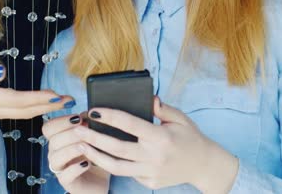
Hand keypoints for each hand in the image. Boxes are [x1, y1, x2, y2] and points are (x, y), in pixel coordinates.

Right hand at [0, 63, 70, 131]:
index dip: (39, 99)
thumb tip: (2, 71)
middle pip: (27, 110)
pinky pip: (17, 113)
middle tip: (69, 101)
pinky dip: (33, 109)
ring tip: (61, 103)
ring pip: (23, 113)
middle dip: (49, 106)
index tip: (57, 96)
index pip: (19, 100)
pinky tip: (40, 105)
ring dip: (43, 108)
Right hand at [42, 112, 109, 193]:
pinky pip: (65, 176)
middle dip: (69, 133)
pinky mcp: (67, 183)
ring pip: (55, 158)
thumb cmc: (95, 155)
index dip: (60, 121)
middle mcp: (56, 153)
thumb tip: (88, 113)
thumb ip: (87, 125)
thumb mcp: (93, 137)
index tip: (78, 117)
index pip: (48, 127)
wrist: (100, 180)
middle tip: (85, 129)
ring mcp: (60, 169)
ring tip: (85, 146)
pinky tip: (87, 163)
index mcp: (59, 139)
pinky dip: (75, 168)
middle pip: (53, 140)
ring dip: (71, 149)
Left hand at [72, 97, 238, 192]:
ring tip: (82, 145)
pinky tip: (101, 155)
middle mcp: (154, 157)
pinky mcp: (150, 183)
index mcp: (161, 137)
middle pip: (117, 148)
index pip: (129, 124)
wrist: (204, 165)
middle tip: (77, 129)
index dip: (110, 116)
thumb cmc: (191, 137)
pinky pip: (127, 173)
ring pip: (117, 166)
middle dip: (94, 138)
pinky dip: (113, 164)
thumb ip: (161, 108)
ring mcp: (151, 173)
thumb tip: (148, 97)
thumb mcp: (180, 117)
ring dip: (96, 155)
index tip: (94, 110)